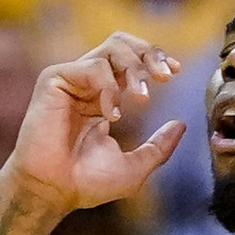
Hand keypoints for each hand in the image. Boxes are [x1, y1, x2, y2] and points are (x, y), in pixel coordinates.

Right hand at [4, 32, 187, 211]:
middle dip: (150, 54)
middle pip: (123, 43)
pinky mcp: (54, 80)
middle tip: (165, 77)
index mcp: (104, 96)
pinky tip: (110, 115)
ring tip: (142, 98)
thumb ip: (158, 146)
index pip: (132, 61)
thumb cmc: (87, 182)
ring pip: (111, 48)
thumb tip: (181, 125)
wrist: (53, 191)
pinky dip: (109, 88)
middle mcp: (88, 83)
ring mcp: (71, 79)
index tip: (176, 71)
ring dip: (135, 69)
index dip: (154, 59)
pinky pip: (93, 67)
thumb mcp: (135, 166)